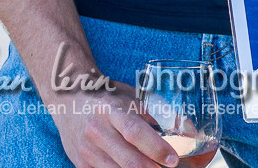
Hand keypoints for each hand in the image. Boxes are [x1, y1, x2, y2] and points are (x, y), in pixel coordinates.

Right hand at [49, 79, 177, 167]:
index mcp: (111, 109)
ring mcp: (86, 150)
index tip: (173, 159)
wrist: (68, 99)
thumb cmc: (108, 97)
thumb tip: (189, 129)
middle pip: (128, 159)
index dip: (156, 147)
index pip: (135, 132)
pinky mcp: (80, 163)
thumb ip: (157, 112)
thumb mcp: (132, 96)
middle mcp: (96, 131)